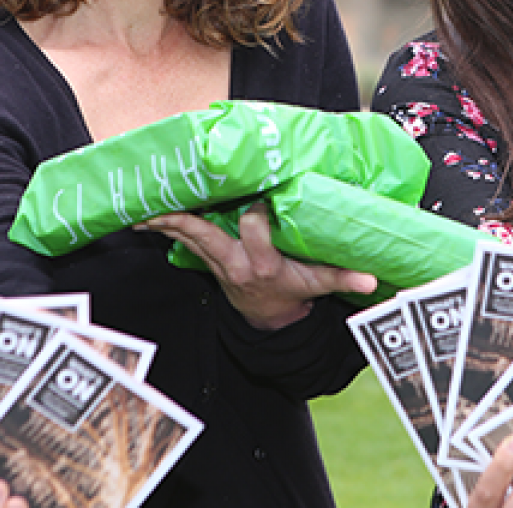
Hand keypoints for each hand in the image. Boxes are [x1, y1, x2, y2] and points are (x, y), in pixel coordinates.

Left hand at [141, 203, 376, 329]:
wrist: (267, 318)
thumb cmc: (293, 291)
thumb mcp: (319, 285)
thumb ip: (343, 277)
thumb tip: (372, 280)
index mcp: (261, 264)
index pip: (254, 231)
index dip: (256, 212)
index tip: (259, 194)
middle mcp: (233, 262)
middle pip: (204, 235)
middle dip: (183, 219)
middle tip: (159, 202)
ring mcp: (216, 261)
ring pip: (186, 236)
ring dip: (164, 219)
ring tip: (140, 202)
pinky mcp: (206, 257)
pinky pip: (182, 237)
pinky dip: (165, 223)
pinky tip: (146, 211)